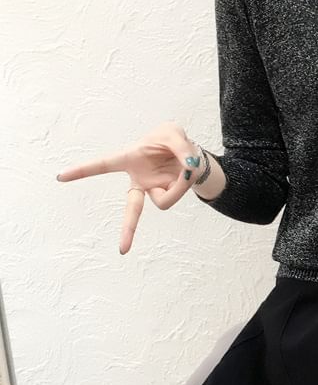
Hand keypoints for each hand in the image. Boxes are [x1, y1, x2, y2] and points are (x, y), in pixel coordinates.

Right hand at [55, 121, 203, 254]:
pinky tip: (185, 174)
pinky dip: (185, 184)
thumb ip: (181, 148)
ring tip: (185, 167)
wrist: (187, 152)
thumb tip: (189, 168)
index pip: (103, 165)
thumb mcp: (175, 134)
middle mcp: (138, 180)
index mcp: (129, 159)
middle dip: (128, 230)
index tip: (61, 177)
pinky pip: (176, 195)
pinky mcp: (166, 194)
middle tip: (122, 251)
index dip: (83, 171)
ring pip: (164, 200)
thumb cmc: (170, 140)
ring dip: (178, 185)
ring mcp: (153, 190)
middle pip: (132, 209)